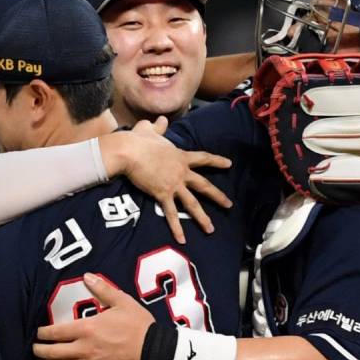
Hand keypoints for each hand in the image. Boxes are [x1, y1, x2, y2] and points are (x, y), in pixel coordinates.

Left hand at [33, 273, 153, 359]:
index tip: (38, 332)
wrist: (153, 351)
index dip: (42, 333)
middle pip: (53, 352)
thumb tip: (87, 276)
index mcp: (86, 328)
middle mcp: (83, 348)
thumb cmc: (138, 325)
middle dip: (40, 350)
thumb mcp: (122, 301)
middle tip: (35, 348)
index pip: (55, 332)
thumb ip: (102, 289)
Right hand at [101, 117, 232, 243]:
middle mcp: (181, 172)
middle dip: (218, 196)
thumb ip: (158, 127)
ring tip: (211, 229)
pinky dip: (177, 228)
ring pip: (192, 203)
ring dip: (202, 218)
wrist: (129, 151)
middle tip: (230, 205)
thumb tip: (161, 120)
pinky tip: (183, 239)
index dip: (217, 161)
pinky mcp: (162, 194)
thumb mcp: (149, 130)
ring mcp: (174, 184)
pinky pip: (171, 214)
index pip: (203, 159)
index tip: (229, 164)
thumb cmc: (138, 140)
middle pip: (204, 185)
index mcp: (181, 156)